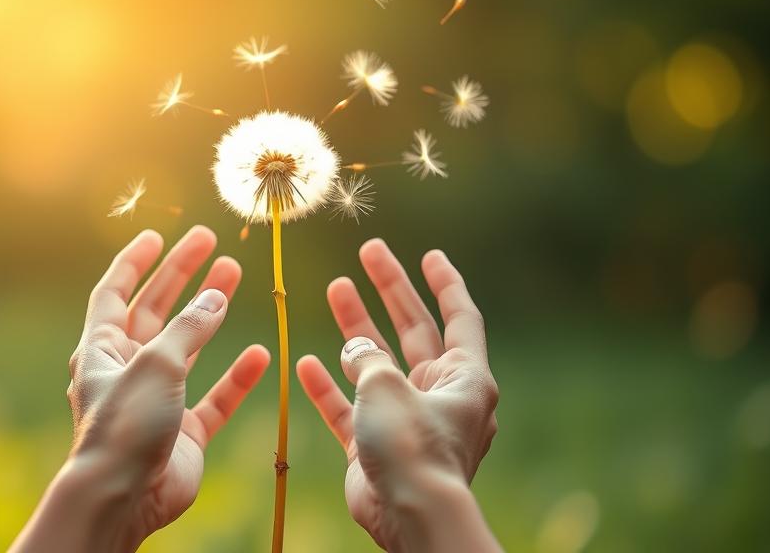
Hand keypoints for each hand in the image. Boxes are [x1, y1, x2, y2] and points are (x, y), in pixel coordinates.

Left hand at [10, 226, 269, 552]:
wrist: (125, 497)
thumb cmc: (125, 425)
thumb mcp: (156, 363)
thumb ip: (189, 327)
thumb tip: (216, 295)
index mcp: (101, 350)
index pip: (114, 293)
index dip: (134, 262)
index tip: (157, 234)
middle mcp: (127, 370)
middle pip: (155, 310)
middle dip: (180, 275)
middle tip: (208, 242)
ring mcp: (158, 400)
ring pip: (188, 346)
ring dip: (210, 314)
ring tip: (234, 276)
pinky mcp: (184, 431)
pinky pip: (215, 396)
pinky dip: (236, 377)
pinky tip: (261, 356)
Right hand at [297, 239, 499, 552]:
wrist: (408, 517)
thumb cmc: (412, 447)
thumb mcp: (389, 386)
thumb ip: (369, 358)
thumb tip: (354, 348)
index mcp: (463, 377)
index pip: (459, 316)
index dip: (445, 283)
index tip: (429, 254)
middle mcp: (439, 394)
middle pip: (414, 330)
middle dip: (391, 291)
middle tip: (369, 253)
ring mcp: (407, 420)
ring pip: (378, 364)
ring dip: (356, 330)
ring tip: (334, 290)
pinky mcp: (377, 447)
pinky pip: (351, 407)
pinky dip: (330, 387)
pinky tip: (305, 364)